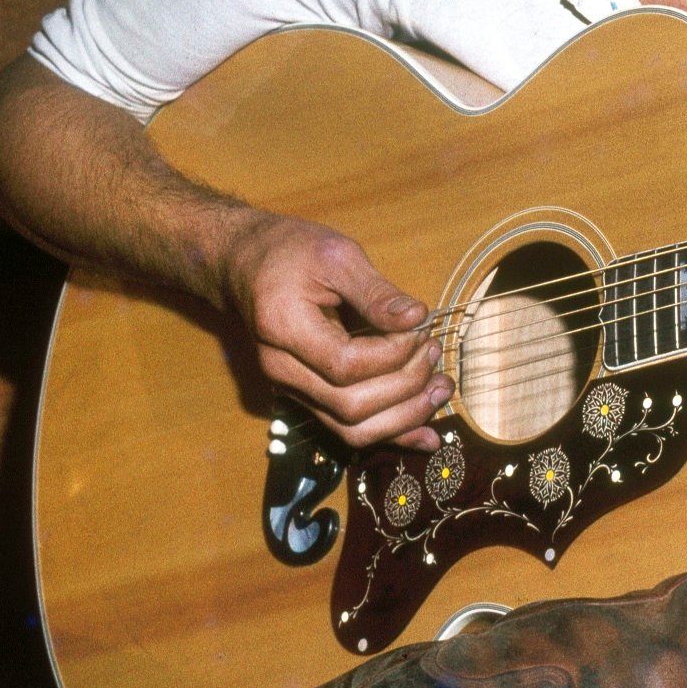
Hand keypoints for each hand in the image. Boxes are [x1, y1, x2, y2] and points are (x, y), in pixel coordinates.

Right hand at [219, 214, 448, 450]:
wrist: (245, 264)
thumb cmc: (288, 252)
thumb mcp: (336, 255)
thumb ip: (376, 291)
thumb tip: (418, 318)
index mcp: (283, 329)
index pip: (346, 366)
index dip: (392, 354)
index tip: (419, 328)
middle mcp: (282, 371)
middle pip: (351, 407)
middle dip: (405, 386)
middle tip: (433, 352)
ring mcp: (292, 389)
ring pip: (352, 430)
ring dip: (405, 417)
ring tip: (441, 388)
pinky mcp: (308, 396)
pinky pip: (349, 429)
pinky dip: (391, 433)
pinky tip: (427, 436)